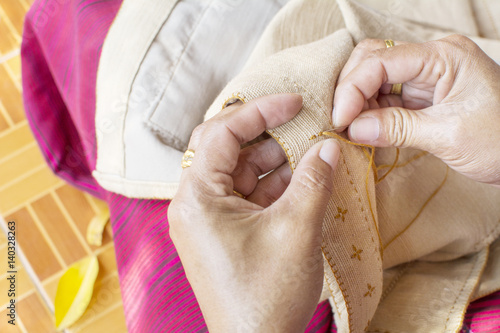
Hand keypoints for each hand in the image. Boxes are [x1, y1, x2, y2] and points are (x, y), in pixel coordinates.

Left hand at [168, 94, 340, 331]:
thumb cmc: (267, 295)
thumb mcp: (296, 231)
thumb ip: (314, 180)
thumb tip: (329, 145)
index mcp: (197, 197)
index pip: (222, 133)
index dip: (260, 111)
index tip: (295, 101)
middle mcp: (194, 204)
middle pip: (228, 150)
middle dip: (267, 135)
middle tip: (304, 124)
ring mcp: (208, 219)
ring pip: (240, 172)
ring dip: (275, 161)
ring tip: (310, 153)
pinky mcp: (223, 233)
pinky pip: (247, 196)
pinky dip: (273, 185)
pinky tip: (302, 179)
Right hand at [333, 35, 499, 185]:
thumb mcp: (448, 135)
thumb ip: (396, 128)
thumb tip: (352, 130)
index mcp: (443, 56)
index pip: (380, 60)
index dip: (352, 89)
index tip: (339, 121)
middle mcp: (432, 59)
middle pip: (372, 59)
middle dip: (350, 90)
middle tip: (340, 123)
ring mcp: (427, 77)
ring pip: (375, 78)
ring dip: (358, 103)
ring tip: (350, 130)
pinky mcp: (424, 96)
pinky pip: (386, 96)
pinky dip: (370, 113)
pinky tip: (363, 130)